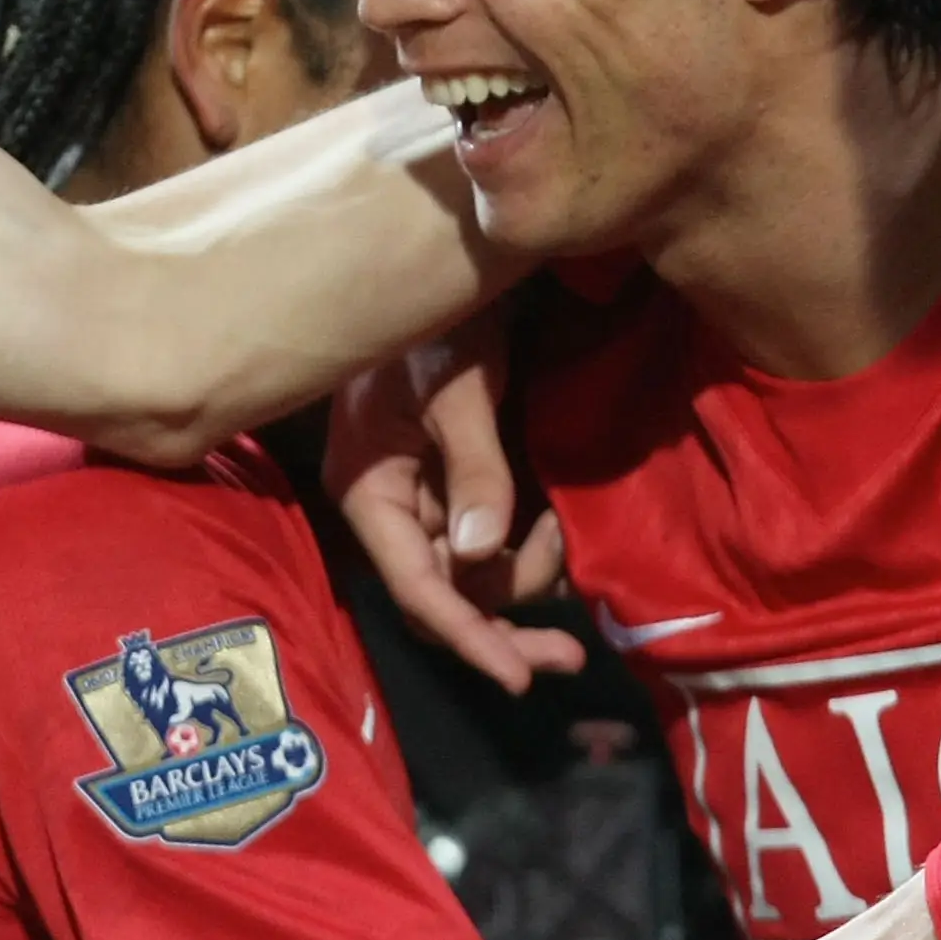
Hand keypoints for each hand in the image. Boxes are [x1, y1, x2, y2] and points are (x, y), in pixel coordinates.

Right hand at [327, 325, 578, 695]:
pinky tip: (560, 531)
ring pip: (475, 576)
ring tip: (565, 532)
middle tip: (570, 654)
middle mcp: (395, 507)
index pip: (416, 585)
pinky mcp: (462, 484)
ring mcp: (428, 498)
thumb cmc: (439, 319)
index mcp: (370, 491)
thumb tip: (481, 552)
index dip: (467, 635)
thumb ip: (472, 468)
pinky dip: (528, 548)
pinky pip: (493, 541)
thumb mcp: (456, 387)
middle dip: (503, 626)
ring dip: (524, 573)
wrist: (456, 264)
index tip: (518, 676)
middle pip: (444, 597)